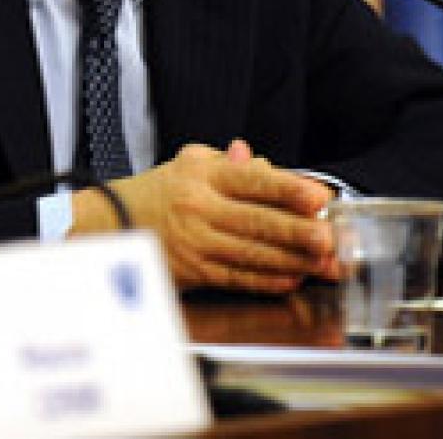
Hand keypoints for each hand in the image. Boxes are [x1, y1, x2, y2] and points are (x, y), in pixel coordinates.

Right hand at [71, 140, 336, 293]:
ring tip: (323, 264)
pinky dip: (266, 280)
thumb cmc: (161, 191)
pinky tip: (290, 278)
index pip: (252, 180)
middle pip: (256, 221)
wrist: (112, 223)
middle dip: (298, 233)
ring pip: (251, 254)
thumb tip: (267, 164)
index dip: (288, 189)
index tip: (319, 197)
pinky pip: (237, 277)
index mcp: (202, 173)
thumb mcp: (192, 163)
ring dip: (292, 261)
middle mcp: (198, 206)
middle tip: (330, 239)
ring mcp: (195, 241)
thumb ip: (233, 165)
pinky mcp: (193, 271)